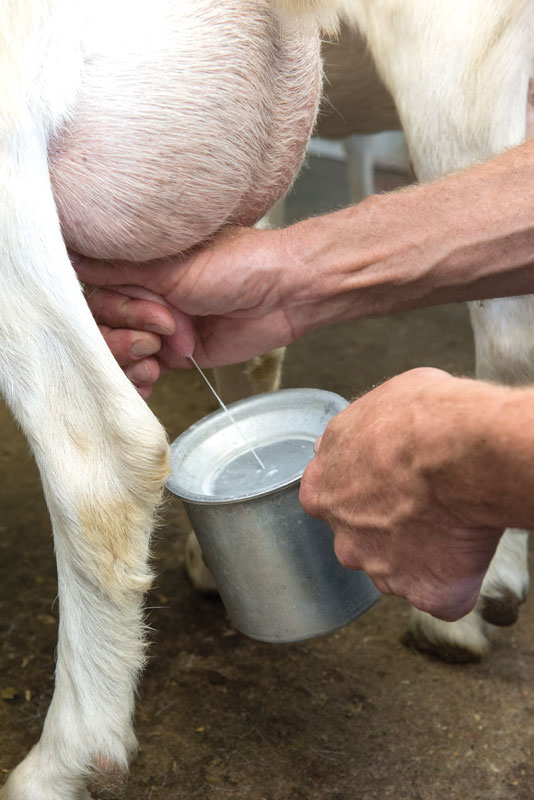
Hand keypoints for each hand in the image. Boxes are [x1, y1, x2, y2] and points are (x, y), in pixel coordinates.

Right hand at [75, 226, 297, 394]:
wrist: (286, 294)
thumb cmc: (237, 265)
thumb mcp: (172, 264)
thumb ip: (121, 269)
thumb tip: (70, 256)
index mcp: (140, 266)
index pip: (94, 293)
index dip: (114, 309)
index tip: (145, 312)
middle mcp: (144, 295)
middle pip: (102, 326)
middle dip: (126, 335)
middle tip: (162, 332)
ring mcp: (159, 327)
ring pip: (119, 351)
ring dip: (130, 360)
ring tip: (158, 356)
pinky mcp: (177, 354)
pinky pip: (143, 371)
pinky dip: (139, 380)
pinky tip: (148, 381)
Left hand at [299, 368, 503, 620]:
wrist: (463, 451)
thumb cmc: (423, 418)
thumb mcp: (373, 406)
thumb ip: (353, 436)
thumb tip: (356, 438)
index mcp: (322, 491)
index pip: (331, 501)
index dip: (364, 491)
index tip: (389, 482)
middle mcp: (344, 537)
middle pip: (362, 542)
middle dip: (389, 527)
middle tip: (426, 501)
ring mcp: (383, 570)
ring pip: (399, 570)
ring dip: (421, 554)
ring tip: (453, 522)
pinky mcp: (426, 593)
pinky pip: (440, 596)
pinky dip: (455, 581)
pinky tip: (468, 551)